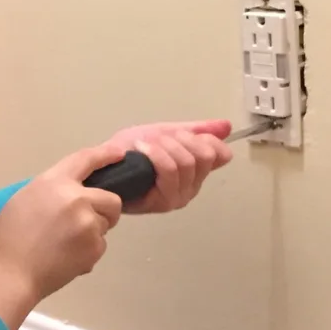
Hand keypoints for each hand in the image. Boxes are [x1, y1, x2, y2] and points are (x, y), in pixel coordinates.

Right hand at [0, 140, 124, 329]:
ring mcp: (88, 223)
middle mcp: (77, 198)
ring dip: (92, 233)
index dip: (105, 155)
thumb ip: (53, 192)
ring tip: (64, 245)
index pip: (86, 160)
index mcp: (54, 182)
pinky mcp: (94, 247)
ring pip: (104, 225)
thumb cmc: (7, 237)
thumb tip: (75, 196)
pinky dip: (87, 253)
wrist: (8, 273)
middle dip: (105, 210)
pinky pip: (100, 246)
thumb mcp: (26, 199)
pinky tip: (65, 259)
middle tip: (86, 223)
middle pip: (111, 199)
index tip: (119, 155)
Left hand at [106, 121, 232, 213]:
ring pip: (186, 162)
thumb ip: (196, 131)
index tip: (181, 133)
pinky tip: (141, 149)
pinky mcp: (163, 202)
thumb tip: (227, 126)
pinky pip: (169, 171)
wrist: (103, 165)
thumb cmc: (131, 152)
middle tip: (159, 138)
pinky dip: (155, 154)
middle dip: (180, 139)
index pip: (220, 154)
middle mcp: (192, 187)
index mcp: (196, 171)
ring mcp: (178, 197)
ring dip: (164, 146)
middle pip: (204, 156)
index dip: (204, 138)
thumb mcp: (166, 134)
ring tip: (144, 144)